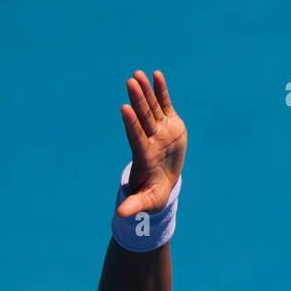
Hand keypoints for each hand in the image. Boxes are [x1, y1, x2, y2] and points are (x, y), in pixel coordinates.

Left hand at [118, 69, 186, 216]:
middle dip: (137, 100)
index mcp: (144, 155)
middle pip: (143, 117)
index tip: (124, 109)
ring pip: (152, 108)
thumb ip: (134, 205)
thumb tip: (120, 216)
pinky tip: (156, 75)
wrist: (164, 183)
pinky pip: (165, 105)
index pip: (136, 136)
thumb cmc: (153, 194)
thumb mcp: (146, 202)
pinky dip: (161, 91)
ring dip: (146, 91)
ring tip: (138, 74)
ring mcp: (160, 130)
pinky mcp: (170, 124)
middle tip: (130, 82)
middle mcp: (150, 139)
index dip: (131, 123)